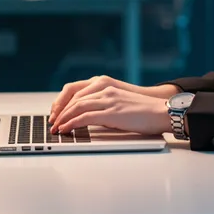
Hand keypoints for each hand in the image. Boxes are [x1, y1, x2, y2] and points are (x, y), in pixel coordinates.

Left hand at [50, 76, 177, 123]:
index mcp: (106, 84)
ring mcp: (108, 99)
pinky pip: (85, 117)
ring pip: (77, 106)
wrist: (161, 111)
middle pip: (73, 97)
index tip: (55, 112)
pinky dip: (72, 124)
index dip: (62, 101)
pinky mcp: (112, 112)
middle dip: (60, 111)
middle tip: (52, 122)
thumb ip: (104, 104)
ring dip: (63, 118)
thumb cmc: (144, 110)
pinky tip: (66, 129)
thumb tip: (88, 116)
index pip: (76, 90)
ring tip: (56, 128)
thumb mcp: (120, 102)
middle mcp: (105, 89)